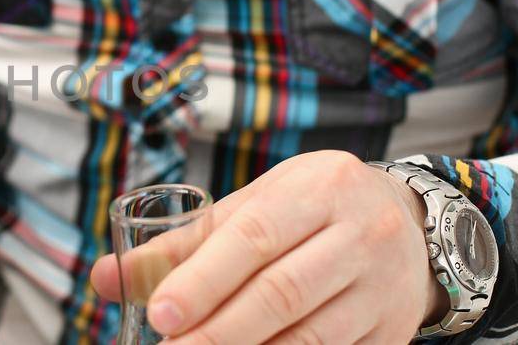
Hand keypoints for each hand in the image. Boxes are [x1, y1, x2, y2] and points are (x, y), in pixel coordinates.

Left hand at [89, 151, 444, 343]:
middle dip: (218, 330)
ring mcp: (384, 284)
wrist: (412, 222)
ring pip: (310, 336)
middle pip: (281, 292)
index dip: (203, 280)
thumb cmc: (312, 210)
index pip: (254, 237)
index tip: (159, 315)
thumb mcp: (257, 206)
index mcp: (319, 187)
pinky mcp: (394, 328)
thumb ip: (183, 243)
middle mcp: (362, 231)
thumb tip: (104, 277)